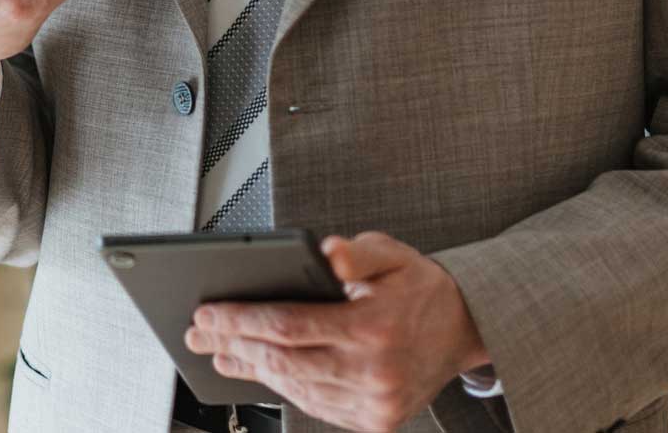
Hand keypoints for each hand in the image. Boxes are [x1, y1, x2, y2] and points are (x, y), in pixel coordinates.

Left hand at [184, 232, 489, 431]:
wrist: (468, 329)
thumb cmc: (421, 287)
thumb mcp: (393, 253)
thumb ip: (356, 252)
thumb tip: (326, 251)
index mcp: (374, 327)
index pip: (289, 325)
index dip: (240, 320)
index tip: (207, 312)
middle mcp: (374, 372)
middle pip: (283, 361)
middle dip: (233, 345)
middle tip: (198, 333)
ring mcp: (375, 403)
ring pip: (296, 388)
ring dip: (253, 369)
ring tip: (220, 351)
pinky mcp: (376, 420)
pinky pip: (317, 405)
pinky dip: (284, 387)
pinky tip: (261, 370)